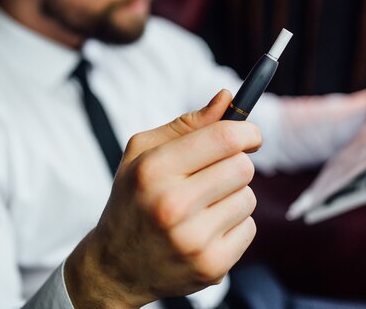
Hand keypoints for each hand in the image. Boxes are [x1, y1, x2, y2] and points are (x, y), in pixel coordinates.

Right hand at [64, 90, 260, 308]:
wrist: (115, 268)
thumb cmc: (133, 199)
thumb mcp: (143, 154)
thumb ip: (187, 124)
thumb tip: (227, 97)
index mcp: (153, 170)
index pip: (224, 138)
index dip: (247, 131)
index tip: (250, 135)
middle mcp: (172, 206)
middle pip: (243, 167)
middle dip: (236, 165)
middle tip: (217, 173)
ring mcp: (193, 240)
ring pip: (248, 198)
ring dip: (233, 197)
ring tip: (203, 206)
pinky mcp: (211, 266)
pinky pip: (249, 228)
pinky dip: (234, 226)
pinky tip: (206, 230)